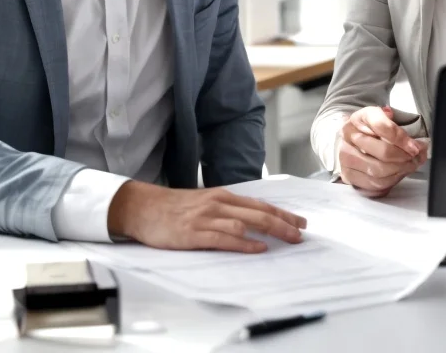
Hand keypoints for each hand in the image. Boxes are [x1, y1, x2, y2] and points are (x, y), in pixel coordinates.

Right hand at [106, 181, 306, 252]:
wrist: (144, 207)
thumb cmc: (174, 207)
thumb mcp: (204, 202)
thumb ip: (226, 210)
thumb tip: (251, 221)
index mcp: (221, 196)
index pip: (259, 204)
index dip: (282, 213)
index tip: (301, 222)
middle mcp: (218, 204)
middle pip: (258, 213)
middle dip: (284, 223)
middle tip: (302, 234)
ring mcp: (206, 218)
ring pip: (246, 223)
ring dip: (270, 232)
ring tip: (288, 240)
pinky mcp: (194, 233)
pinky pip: (224, 238)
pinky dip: (244, 243)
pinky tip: (258, 248)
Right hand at [338, 106, 427, 197]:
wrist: (354, 142)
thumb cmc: (373, 131)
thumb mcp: (386, 120)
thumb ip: (401, 129)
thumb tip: (417, 145)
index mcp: (359, 117)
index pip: (381, 125)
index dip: (401, 138)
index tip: (415, 146)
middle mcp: (348, 135)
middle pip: (383, 151)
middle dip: (404, 157)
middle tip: (415, 158)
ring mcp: (345, 156)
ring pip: (379, 170)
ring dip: (400, 170)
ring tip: (409, 166)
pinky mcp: (348, 174)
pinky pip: (374, 183)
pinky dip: (391, 181)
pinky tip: (397, 174)